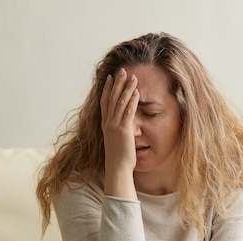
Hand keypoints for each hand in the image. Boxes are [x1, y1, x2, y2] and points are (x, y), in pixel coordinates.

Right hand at [100, 67, 139, 198]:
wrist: (117, 169)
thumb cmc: (118, 158)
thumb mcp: (115, 141)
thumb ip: (117, 131)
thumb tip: (121, 126)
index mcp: (105, 125)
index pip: (105, 102)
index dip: (108, 88)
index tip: (111, 77)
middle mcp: (108, 123)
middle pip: (112, 98)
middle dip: (117, 83)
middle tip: (122, 70)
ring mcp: (115, 126)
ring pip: (120, 102)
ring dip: (126, 88)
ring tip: (132, 76)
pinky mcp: (124, 130)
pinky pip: (128, 112)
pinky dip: (132, 101)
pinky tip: (136, 92)